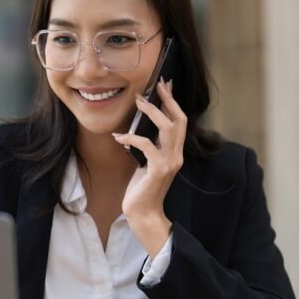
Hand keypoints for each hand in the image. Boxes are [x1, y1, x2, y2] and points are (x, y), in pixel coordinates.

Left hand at [111, 80, 186, 254]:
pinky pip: (146, 146)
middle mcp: (177, 155)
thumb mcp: (147, 161)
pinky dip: (131, 138)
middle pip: (179, 120)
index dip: (173, 102)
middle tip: (155, 86)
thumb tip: (142, 124)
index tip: (165, 85)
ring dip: (152, 113)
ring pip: (167, 129)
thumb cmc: (142, 187)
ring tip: (138, 102)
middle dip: (168, 100)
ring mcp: (170, 162)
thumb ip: (150, 144)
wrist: (143, 213)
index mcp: (175, 151)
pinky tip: (118, 137)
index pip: (180, 121)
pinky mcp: (158, 170)